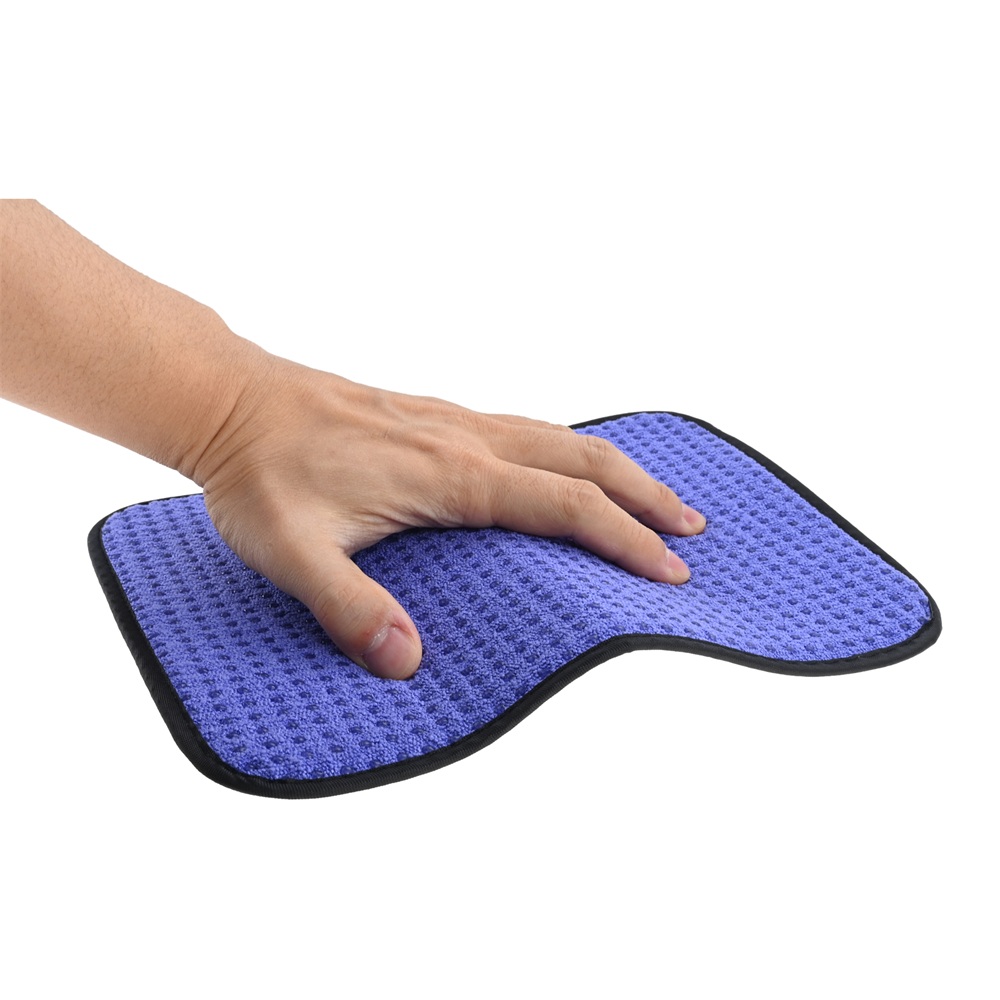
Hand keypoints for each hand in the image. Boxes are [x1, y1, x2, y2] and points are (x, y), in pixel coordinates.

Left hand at [193, 354, 706, 679]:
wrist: (231, 401)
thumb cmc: (262, 476)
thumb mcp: (293, 553)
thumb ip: (349, 608)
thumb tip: (407, 663)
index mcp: (450, 474)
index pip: (564, 506)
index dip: (623, 540)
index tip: (668, 574)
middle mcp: (466, 439)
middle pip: (582, 459)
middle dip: (645, 495)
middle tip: (692, 531)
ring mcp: (454, 421)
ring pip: (560, 436)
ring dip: (617, 467)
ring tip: (655, 497)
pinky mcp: (436, 416)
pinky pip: (526, 428)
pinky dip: (570, 450)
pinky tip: (568, 467)